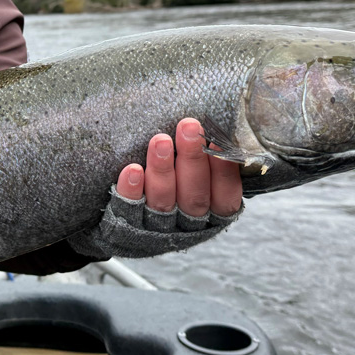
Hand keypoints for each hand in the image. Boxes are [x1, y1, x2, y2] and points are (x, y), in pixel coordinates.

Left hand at [115, 118, 241, 217]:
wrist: (128, 230)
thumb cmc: (175, 184)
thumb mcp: (199, 178)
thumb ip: (207, 158)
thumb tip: (219, 124)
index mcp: (212, 212)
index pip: (226, 195)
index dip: (224, 169)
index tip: (218, 138)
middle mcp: (189, 223)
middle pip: (195, 196)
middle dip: (193, 160)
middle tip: (188, 126)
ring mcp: (159, 227)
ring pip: (164, 201)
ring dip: (163, 170)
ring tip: (160, 140)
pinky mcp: (130, 224)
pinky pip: (131, 208)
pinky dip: (132, 190)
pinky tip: (132, 170)